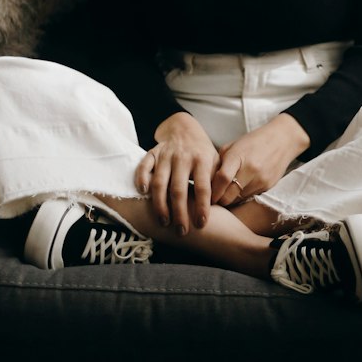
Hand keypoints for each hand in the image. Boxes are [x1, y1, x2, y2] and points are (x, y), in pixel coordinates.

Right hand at [137, 110, 219, 233]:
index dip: (201, 206)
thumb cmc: (203, 153)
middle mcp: (183, 157)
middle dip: (179, 213)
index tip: (201, 224)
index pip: (202, 187)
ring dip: (160, 204)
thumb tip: (220, 205)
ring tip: (164, 222)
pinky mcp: (152, 153)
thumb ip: (218, 180)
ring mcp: (166, 155)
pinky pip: (144, 166)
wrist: (185, 129)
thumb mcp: (216, 162)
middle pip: (178, 189)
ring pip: (159, 182)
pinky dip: (141, 179)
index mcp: (202, 160)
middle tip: (181, 231)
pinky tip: (143, 193)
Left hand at [211, 113, 309, 206]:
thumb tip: (205, 182)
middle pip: (228, 195)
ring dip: (230, 199)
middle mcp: (250, 169)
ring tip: (225, 194)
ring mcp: (260, 179)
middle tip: (213, 199)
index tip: (206, 195)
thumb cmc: (253, 142)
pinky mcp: (268, 186)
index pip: (222, 179)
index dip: (212, 190)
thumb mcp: (232, 146)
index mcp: (238, 156)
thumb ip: (219, 162)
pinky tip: (239, 190)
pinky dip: (241, 196)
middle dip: (219, 200)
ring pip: (238, 199)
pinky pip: (249, 197)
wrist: (282, 140)